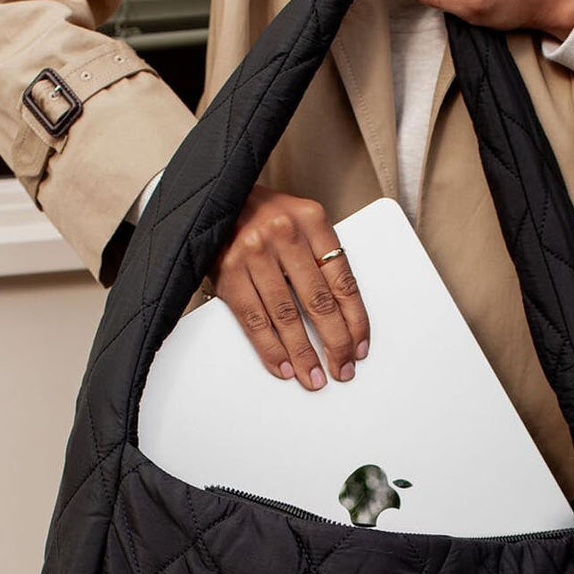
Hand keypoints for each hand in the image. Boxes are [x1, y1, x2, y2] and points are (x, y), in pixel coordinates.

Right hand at [207, 184, 369, 390]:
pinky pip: (254, 319)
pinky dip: (270, 348)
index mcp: (312, 220)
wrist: (213, 197)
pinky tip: (282, 366)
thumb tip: (341, 317)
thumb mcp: (298, 222)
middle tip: (342, 369)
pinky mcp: (228, 271)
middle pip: (319, 302)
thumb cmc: (262, 215)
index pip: (343, 281)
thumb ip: (318, 258)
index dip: (355, 321)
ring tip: (313, 376)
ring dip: (302, 353)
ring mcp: (254, 253)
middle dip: (335, 343)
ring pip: (286, 316)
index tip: (360, 347)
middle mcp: (285, 234)